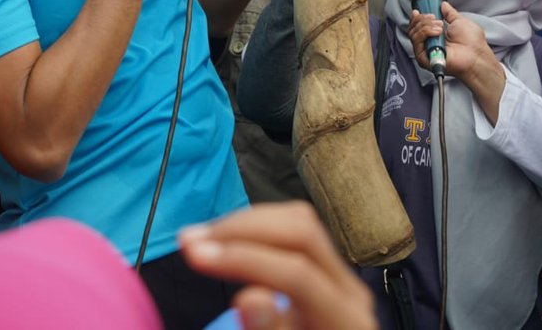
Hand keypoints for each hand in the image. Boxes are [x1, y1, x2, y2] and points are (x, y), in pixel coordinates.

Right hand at [179, 202, 378, 329]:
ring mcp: (342, 279)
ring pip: (297, 222)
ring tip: (200, 238)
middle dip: (240, 230)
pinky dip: (255, 230)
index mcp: (347, 323)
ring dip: (244, 224)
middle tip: (190, 241)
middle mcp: (351, 292)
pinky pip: (294, 232)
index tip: (195, 255)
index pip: (298, 275)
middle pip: (300, 233)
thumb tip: (250, 298)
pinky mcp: (328, 273)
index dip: (244, 260)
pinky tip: (226, 241)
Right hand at [408, 2, 494, 79]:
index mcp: (436, 36)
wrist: (476, 56)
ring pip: (413, 33)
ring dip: (425, 25)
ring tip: (440, 26)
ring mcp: (426, 51)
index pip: (418, 26)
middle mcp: (429, 44)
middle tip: (435, 18)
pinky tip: (437, 32)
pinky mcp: (424, 58)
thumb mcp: (459, 21)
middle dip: (423, 19)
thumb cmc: (472, 43)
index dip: (416, 18)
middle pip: (413, 28)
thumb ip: (449, 13)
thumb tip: (443, 5)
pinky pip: (416, 41)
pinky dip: (425, 32)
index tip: (418, 11)